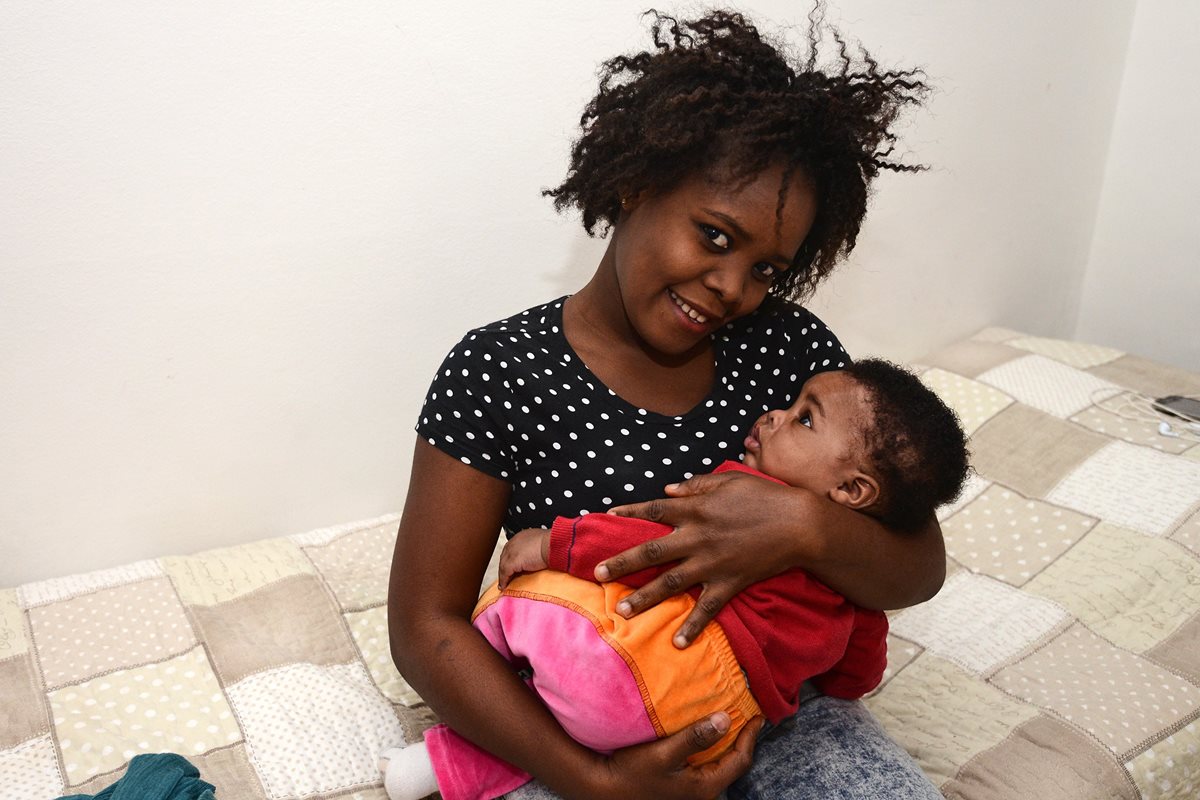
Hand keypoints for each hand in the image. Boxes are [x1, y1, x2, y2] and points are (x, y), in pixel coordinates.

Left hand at [498, 528, 550, 589]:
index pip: (512, 549)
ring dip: (503, 576)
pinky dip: (504, 581)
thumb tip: (540, 556)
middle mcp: (514, 542)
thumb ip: (538, 548)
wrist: (555, 545)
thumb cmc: (554, 543)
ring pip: (503, 565)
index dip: (511, 559)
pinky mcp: (512, 562)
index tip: (511, 568)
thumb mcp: (543, 544)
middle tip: (506, 577)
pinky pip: (504, 574)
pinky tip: (505, 586)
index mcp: (522, 536)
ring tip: (505, 584)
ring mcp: (512, 552)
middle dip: (505, 567)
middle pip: (505, 557)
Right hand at [582, 713, 761, 799]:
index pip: (740, 760)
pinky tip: (702, 731)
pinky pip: (703, 763)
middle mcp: (701, 791)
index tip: (759, 715)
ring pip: (717, 762)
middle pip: (732, 762)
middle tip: (746, 713)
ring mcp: (690, 789)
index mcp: (704, 786)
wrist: (605, 789)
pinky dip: (708, 745)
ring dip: (724, 741)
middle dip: (741, 738)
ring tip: (727, 718)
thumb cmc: (632, 774)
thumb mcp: (663, 754)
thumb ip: (695, 737)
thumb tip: (725, 719)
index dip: (751, 736)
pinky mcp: (679, 784)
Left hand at [601, 472, 808, 645]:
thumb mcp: (730, 481)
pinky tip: (678, 643)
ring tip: (621, 611)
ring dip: (644, 598)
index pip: (653, 510)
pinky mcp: (730, 583)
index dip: (630, 512)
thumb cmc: (766, 496)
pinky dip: (693, 626)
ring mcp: (712, 563)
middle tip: (595, 574)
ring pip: (670, 583)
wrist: (801, 524)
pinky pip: (707, 608)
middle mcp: (697, 538)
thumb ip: (696, 486)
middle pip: (651, 552)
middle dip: (621, 563)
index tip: (608, 514)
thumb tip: (668, 490)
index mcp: (695, 510)